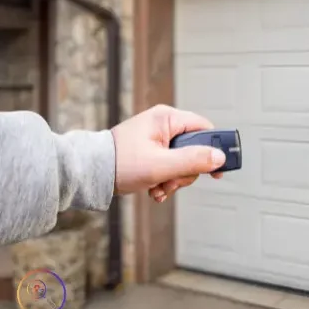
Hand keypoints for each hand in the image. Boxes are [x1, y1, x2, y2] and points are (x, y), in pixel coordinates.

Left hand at [110, 104, 225, 202]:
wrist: (89, 174)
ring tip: (160, 187)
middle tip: (173, 181)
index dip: (214, 149)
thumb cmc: (119, 163)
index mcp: (167, 118)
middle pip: (195, 149)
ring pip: (183, 161)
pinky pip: (171, 166)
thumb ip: (193, 160)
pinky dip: (166, 180)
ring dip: (175, 179)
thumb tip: (219, 157)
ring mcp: (157, 138)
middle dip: (187, 171)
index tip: (217, 169)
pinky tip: (155, 189)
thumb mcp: (161, 165)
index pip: (204, 128)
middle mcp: (163, 125)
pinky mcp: (151, 151)